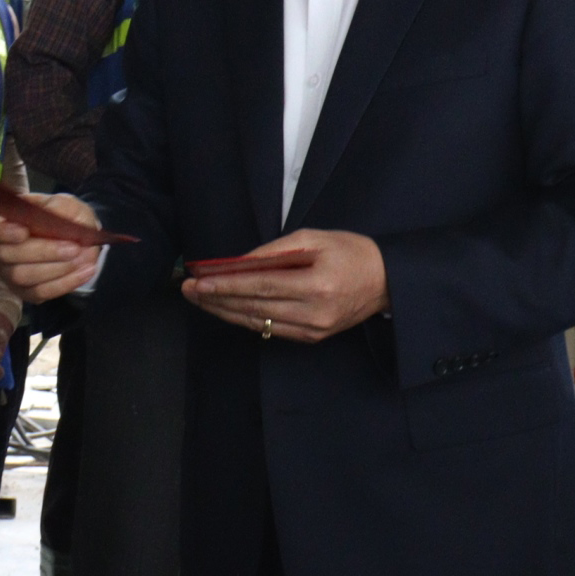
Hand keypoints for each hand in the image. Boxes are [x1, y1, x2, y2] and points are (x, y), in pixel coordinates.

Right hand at [0, 194, 102, 302]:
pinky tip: (85, 271)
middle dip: (42, 251)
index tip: (24, 231)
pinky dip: (65, 283)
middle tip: (73, 247)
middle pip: (6, 254)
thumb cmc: (63, 215)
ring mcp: (8, 273)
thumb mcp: (63, 203)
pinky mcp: (24, 291)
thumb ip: (57, 208)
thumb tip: (50, 218)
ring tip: (80, 257)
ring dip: (54, 268)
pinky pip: (39, 293)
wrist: (77, 238)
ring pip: (22, 276)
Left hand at [185, 229, 388, 343]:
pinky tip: (226, 310)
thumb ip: (274, 251)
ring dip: (226, 312)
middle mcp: (314, 312)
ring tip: (199, 300)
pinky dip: (246, 320)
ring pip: (259, 322)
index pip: (261, 286)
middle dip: (217, 300)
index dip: (226, 286)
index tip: (198, 282)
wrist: (386, 281)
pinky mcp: (313, 337)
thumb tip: (240, 262)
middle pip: (255, 308)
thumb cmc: (349, 251)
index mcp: (317, 284)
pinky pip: (272, 330)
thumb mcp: (313, 238)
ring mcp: (314, 329)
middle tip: (187, 290)